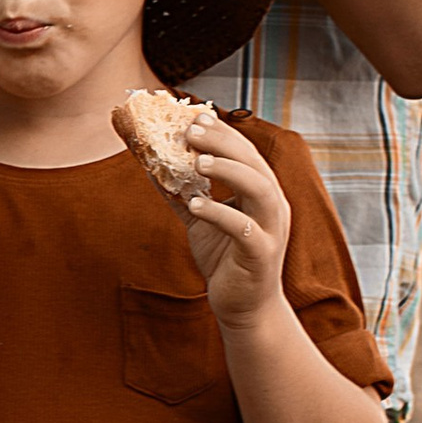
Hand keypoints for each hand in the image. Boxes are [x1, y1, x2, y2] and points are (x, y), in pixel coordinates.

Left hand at [168, 113, 293, 324]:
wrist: (244, 308)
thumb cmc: (225, 260)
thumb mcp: (200, 221)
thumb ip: (181, 193)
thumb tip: (148, 166)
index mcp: (261, 192)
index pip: (246, 152)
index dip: (223, 132)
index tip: (195, 114)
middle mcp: (273, 205)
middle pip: (253, 163)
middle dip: (223, 143)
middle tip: (191, 130)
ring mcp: (271, 229)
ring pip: (258, 188)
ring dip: (227, 171)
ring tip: (196, 162)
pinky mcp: (262, 255)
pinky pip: (245, 229)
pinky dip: (220, 213)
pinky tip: (195, 205)